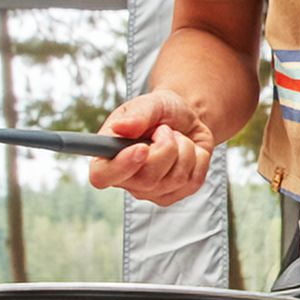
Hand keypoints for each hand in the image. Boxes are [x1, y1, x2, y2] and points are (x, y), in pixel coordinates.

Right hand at [87, 89, 214, 205]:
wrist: (187, 120)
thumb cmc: (162, 112)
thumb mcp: (151, 104)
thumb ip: (137, 115)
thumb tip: (121, 127)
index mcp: (108, 156)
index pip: (101, 175)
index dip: (121, 166)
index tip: (142, 148)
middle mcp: (126, 179)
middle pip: (147, 179)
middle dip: (166, 148)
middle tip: (165, 130)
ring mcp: (151, 191)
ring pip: (175, 179)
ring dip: (184, 149)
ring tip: (176, 137)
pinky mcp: (175, 195)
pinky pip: (193, 181)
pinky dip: (198, 159)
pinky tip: (188, 151)